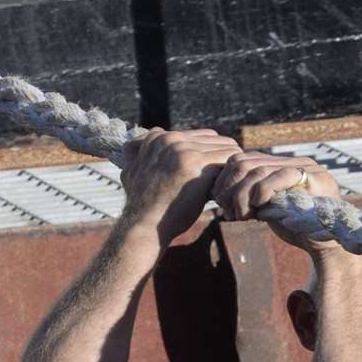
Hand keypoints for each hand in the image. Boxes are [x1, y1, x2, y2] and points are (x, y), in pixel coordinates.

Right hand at [118, 129, 242, 243]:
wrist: (145, 225)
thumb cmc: (142, 205)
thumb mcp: (131, 172)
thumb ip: (137, 154)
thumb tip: (130, 145)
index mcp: (158, 137)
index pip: (201, 136)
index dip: (209, 155)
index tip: (210, 176)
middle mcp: (171, 138)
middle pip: (216, 139)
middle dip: (222, 160)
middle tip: (222, 182)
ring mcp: (184, 149)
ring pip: (226, 148)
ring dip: (228, 168)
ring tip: (223, 189)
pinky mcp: (196, 163)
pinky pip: (229, 160)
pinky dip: (231, 176)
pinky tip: (224, 193)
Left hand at [212, 153, 338, 226]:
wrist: (327, 244)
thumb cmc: (297, 228)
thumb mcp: (267, 208)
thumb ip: (250, 196)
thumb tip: (219, 194)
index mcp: (279, 164)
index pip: (241, 159)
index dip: (225, 181)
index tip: (220, 204)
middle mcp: (291, 160)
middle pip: (244, 162)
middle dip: (229, 188)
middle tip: (227, 211)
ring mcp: (304, 166)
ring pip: (257, 170)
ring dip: (242, 196)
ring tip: (241, 216)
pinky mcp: (313, 177)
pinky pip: (278, 177)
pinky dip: (261, 193)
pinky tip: (257, 210)